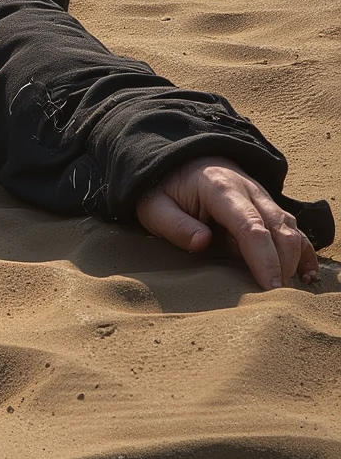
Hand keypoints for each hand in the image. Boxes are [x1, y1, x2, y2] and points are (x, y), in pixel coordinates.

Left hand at [136, 156, 319, 288]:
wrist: (177, 162)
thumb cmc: (164, 189)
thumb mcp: (154, 206)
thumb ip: (175, 225)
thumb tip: (202, 242)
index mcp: (219, 188)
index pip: (251, 227)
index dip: (264, 259)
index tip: (270, 287)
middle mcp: (248, 189)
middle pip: (279, 228)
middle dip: (284, 263)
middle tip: (277, 296)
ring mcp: (261, 196)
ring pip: (289, 227)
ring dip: (294, 258)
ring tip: (287, 290)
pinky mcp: (267, 206)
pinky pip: (292, 227)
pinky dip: (302, 250)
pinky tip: (304, 273)